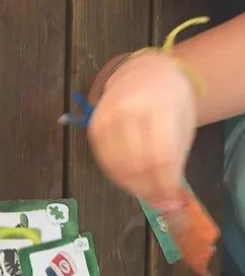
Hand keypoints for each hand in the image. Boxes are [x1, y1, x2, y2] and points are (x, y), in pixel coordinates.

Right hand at [87, 51, 195, 209]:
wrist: (142, 72)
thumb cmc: (170, 99)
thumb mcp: (183, 124)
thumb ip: (176, 159)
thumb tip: (169, 197)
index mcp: (158, 107)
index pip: (159, 157)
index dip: (164, 185)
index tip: (172, 203)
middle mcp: (127, 111)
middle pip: (135, 164)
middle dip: (148, 190)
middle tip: (160, 203)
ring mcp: (106, 118)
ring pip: (116, 166)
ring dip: (132, 186)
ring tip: (147, 192)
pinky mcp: (93, 126)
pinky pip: (103, 160)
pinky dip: (116, 175)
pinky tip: (130, 179)